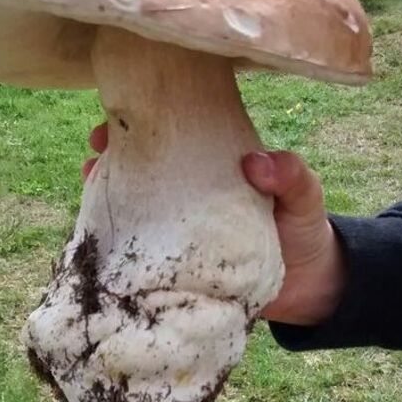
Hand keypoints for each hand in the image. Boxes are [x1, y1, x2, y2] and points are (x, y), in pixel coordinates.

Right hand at [83, 125, 344, 325]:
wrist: (312, 288)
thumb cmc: (306, 229)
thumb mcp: (306, 195)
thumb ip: (292, 175)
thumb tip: (254, 162)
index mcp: (219, 169)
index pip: (180, 136)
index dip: (151, 121)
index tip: (127, 113)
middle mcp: (193, 195)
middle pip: (148, 167)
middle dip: (117, 152)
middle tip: (96, 147)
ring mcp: (183, 230)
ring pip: (138, 205)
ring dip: (110, 192)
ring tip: (89, 180)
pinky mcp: (179, 265)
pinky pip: (144, 249)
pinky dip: (121, 241)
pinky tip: (99, 236)